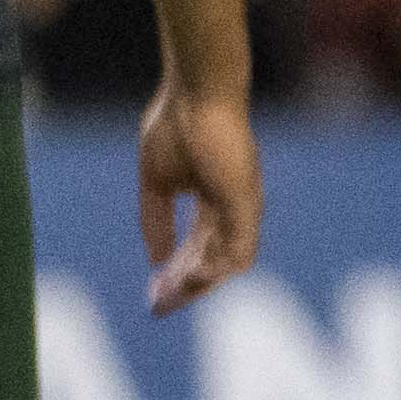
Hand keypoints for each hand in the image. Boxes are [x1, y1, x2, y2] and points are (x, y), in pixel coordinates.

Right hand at [137, 83, 262, 311]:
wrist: (195, 93)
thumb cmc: (176, 125)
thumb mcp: (157, 181)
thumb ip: (156, 219)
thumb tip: (156, 259)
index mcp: (215, 201)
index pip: (200, 248)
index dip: (177, 272)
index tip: (154, 294)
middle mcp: (234, 207)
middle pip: (214, 260)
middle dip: (186, 287)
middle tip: (158, 306)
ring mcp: (243, 205)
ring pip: (229, 261)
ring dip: (200, 283)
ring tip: (170, 297)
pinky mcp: (246, 201)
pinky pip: (239, 248)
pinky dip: (217, 269)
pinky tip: (191, 280)